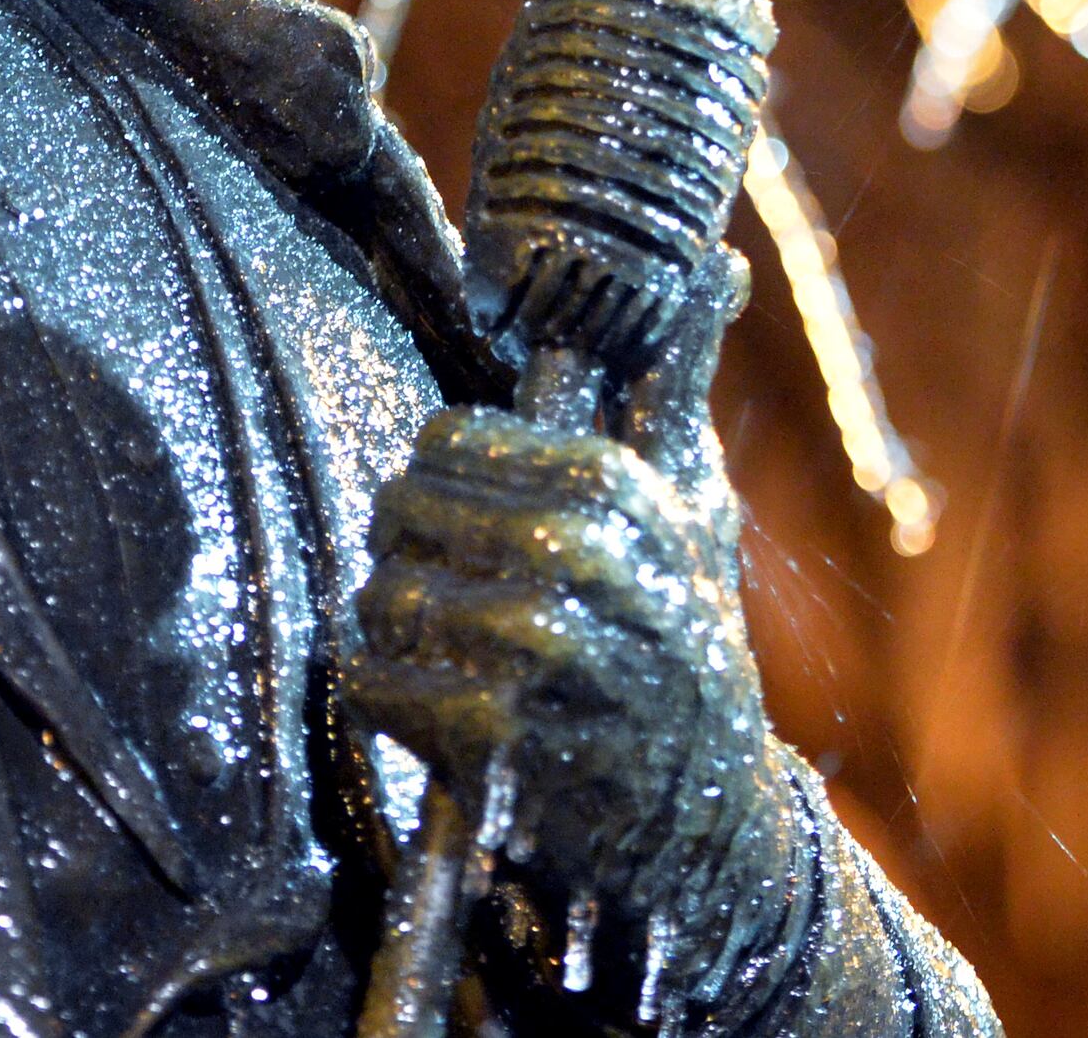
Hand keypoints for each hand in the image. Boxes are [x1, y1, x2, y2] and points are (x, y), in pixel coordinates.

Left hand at [343, 251, 810, 998]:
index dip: (445, 480)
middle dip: (410, 552)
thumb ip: (678, 385)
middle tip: (448, 590)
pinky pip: (372, 679)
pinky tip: (432, 706)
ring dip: (394, 626)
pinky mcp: (494, 737)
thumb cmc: (685, 648)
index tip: (476, 520)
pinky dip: (383, 693)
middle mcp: (580, 556)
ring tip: (446, 651)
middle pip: (402, 509)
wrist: (707, 826)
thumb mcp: (696, 511)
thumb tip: (715, 261)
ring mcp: (537, 649)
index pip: (449, 437)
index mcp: (615, 487)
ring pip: (382, 592)